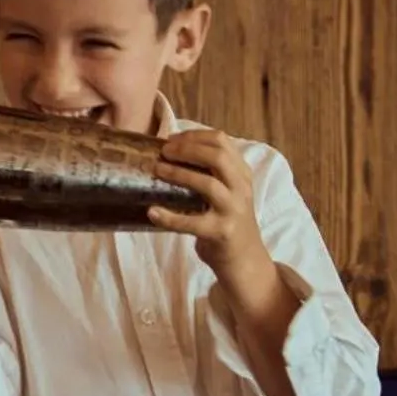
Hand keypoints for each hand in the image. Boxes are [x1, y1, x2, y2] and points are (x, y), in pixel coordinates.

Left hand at [149, 129, 271, 283]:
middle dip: (187, 149)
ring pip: (207, 184)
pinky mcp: (221, 232)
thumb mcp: (227, 191)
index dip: (194, 136)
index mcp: (241, 174)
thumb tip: (169, 152)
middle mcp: (241, 188)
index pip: (222, 141)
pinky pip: (191, 223)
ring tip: (157, 170)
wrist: (245, 259)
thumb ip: (210, 172)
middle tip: (163, 152)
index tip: (171, 139)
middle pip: (218, 157)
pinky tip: (152, 212)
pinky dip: (169, 217)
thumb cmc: (227, 220)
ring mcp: (233, 210)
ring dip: (178, 174)